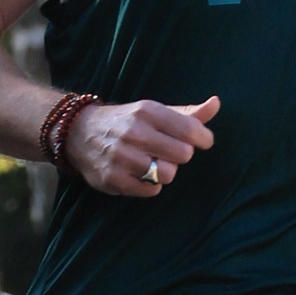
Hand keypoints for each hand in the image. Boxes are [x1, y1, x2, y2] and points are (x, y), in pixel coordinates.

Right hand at [68, 95, 218, 198]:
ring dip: (166, 171)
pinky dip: (152, 185)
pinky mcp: (113, 178)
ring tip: (154, 163)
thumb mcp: (154, 111)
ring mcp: (122, 157)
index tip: (201, 141)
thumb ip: (188, 112)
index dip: (203, 139)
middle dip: (181, 155)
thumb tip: (216, 104)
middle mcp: (134, 132)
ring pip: (168, 174)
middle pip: (184, 154)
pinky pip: (152, 190)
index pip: (191, 130)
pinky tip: (142, 174)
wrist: (79, 133)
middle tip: (169, 152)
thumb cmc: (126, 122)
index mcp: (147, 111)